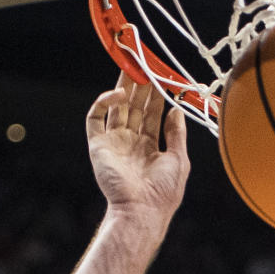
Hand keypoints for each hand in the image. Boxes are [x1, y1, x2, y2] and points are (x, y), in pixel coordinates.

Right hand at [86, 74, 189, 228]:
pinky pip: (95, 118)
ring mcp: (113, 142)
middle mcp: (130, 142)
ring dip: (123, 87)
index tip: (160, 76)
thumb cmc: (164, 192)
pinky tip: (119, 94)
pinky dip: (104, 102)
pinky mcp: (98, 145)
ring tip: (131, 66)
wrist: (142, 210)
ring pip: (116, 107)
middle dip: (138, 85)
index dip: (155, 94)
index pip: (151, 113)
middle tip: (143, 63)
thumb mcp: (179, 159)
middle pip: (133, 106)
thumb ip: (177, 133)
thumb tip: (177, 110)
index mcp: (150, 146)